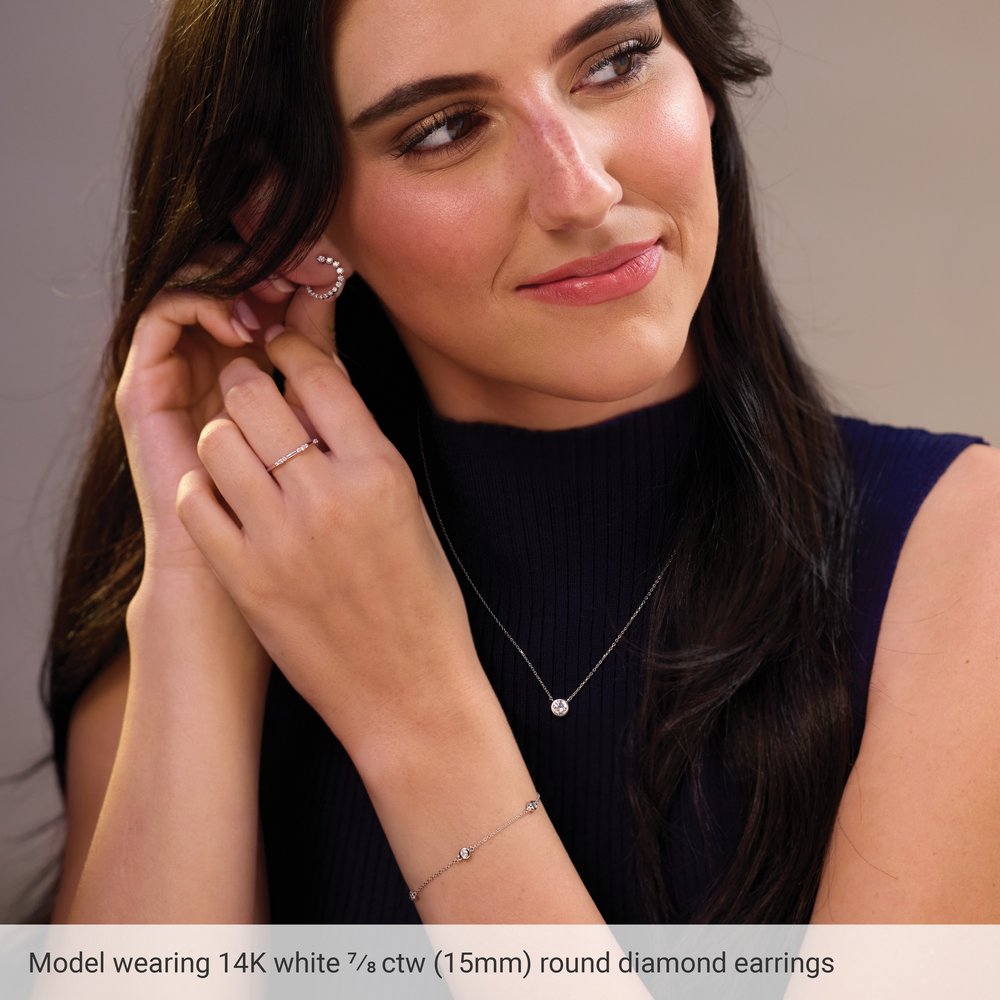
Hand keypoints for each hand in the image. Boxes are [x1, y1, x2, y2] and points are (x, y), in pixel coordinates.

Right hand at [116, 257, 334, 574]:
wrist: (256, 571)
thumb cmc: (301, 506)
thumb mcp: (316, 417)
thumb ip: (318, 358)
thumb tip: (328, 286)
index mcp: (254, 369)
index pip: (263, 289)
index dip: (291, 268)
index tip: (327, 266)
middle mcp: (212, 365)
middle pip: (228, 281)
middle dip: (266, 266)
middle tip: (303, 268)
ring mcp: (179, 373)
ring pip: (196, 286)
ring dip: (234, 278)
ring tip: (273, 292)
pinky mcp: (147, 387)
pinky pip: (162, 316)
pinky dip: (200, 301)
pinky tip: (242, 323)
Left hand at [175, 327, 486, 753]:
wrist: (410, 690)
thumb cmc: (420, 599)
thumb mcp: (408, 508)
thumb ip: (361, 447)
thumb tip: (314, 389)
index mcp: (380, 471)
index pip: (317, 374)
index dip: (290, 350)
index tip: (280, 351)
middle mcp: (328, 496)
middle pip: (252, 396)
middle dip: (245, 383)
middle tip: (248, 392)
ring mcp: (280, 539)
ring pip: (216, 442)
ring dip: (222, 435)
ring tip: (237, 450)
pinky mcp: (245, 578)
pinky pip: (196, 503)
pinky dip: (203, 488)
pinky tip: (224, 497)